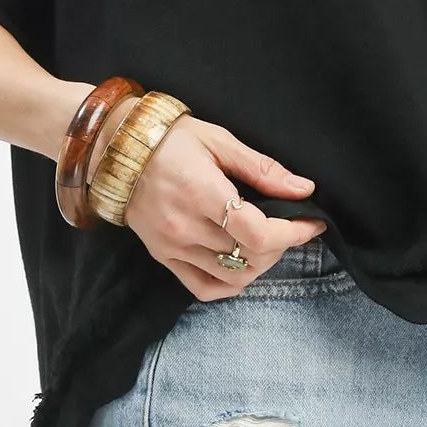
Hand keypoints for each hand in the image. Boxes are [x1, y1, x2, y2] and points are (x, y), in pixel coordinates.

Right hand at [103, 107, 327, 300]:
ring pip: (232, 278)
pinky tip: (241, 263)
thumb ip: (262, 169)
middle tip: (291, 225)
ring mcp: (172, 247)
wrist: (115, 150)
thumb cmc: (169, 139)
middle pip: (251, 257)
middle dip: (282, 244)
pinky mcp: (163, 257)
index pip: (259, 234)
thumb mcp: (219, 141)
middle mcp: (185, 228)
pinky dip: (230, 283)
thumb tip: (303, 189)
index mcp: (201, 193)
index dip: (294, 233)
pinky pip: (203, 288)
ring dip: (260, 265)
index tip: (312, 222)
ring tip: (267, 242)